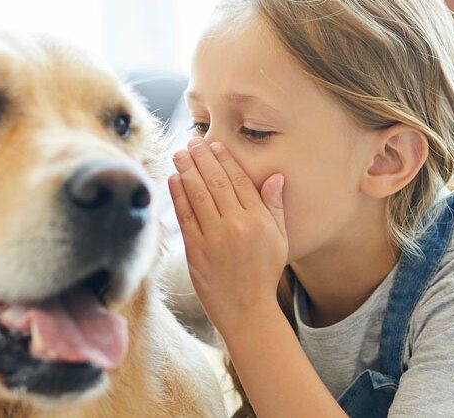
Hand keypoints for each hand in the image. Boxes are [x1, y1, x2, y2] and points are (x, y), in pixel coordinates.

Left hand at [169, 138, 287, 333]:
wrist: (247, 311)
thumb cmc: (264, 273)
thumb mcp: (279, 240)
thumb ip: (274, 207)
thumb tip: (275, 176)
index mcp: (259, 221)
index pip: (239, 181)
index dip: (225, 160)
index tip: (214, 145)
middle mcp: (237, 226)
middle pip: (216, 183)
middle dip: (202, 158)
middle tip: (192, 141)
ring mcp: (215, 239)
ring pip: (198, 195)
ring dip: (187, 171)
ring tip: (179, 154)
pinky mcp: (196, 252)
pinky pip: (185, 217)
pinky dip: (178, 196)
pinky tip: (174, 179)